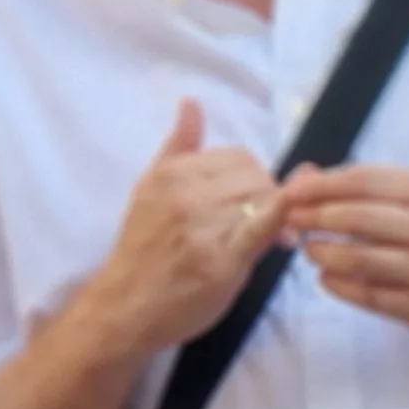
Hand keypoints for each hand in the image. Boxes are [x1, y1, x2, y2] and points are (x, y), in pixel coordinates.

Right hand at [78, 100, 291, 354]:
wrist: (124, 307)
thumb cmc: (143, 251)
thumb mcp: (150, 188)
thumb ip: (178, 147)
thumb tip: (191, 102)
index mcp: (171, 172)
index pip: (238, 157)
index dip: (254, 178)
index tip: (253, 203)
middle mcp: (185, 193)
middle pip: (255, 176)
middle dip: (267, 197)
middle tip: (269, 226)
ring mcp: (202, 226)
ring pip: (264, 199)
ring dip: (277, 218)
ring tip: (272, 241)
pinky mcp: (220, 260)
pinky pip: (263, 226)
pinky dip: (281, 221)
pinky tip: (284, 234)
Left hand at [282, 164, 408, 341]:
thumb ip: (377, 189)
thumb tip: (310, 179)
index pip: (364, 181)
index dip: (321, 185)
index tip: (292, 190)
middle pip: (357, 217)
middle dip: (314, 216)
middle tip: (291, 219)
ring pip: (358, 259)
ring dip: (322, 252)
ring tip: (309, 249)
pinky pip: (367, 295)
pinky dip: (338, 285)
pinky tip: (327, 276)